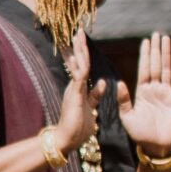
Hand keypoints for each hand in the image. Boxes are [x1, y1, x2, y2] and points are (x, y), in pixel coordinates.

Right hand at [56, 29, 106, 152]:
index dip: (83, 54)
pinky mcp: (75, 96)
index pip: (82, 67)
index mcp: (79, 89)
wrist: (66, 141)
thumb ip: (95, 96)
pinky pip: (79, 78)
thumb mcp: (91, 108)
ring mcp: (74, 90)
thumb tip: (103, 82)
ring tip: (79, 35)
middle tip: (80, 31)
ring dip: (79, 50)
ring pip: (79, 66)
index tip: (83, 41)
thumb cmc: (78, 128)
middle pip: (79, 62)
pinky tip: (79, 56)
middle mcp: (74, 86)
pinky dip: (80, 66)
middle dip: (80, 47)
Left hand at [117, 32, 170, 156]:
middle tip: (156, 34)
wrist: (156, 146)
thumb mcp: (127, 117)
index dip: (144, 55)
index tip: (145, 42)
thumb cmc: (140, 133)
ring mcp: (167, 93)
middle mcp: (154, 89)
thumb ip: (124, 100)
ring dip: (167, 54)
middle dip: (155, 50)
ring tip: (166, 40)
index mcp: (142, 92)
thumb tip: (119, 82)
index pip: (143, 69)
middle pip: (155, 65)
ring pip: (167, 69)